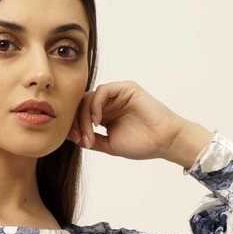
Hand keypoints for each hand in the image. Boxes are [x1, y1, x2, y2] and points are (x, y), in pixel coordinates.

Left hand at [64, 81, 204, 164]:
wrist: (164, 141)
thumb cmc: (141, 145)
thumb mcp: (110, 145)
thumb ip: (91, 139)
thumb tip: (69, 136)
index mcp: (105, 115)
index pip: (80, 114)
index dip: (74, 125)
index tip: (74, 140)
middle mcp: (109, 103)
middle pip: (81, 105)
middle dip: (77, 122)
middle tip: (81, 139)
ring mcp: (117, 95)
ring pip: (89, 98)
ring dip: (85, 117)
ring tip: (90, 135)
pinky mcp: (125, 88)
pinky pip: (103, 90)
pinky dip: (96, 105)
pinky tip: (97, 120)